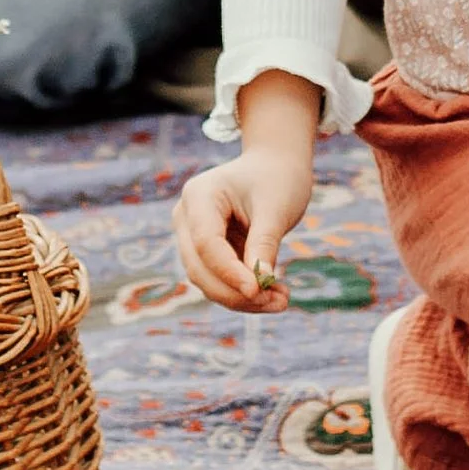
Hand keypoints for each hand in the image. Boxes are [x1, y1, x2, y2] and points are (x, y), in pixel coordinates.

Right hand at [172, 73, 320, 312]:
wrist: (276, 166)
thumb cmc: (277, 179)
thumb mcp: (276, 207)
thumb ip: (264, 244)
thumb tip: (259, 286)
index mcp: (198, 196)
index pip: (206, 243)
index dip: (229, 272)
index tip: (259, 290)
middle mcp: (186, 217)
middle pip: (200, 268)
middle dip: (235, 292)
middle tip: (277, 302)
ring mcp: (192, 236)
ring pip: (207, 281)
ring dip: (242, 298)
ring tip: (282, 300)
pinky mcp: (206, 253)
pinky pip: (219, 280)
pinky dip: (245, 292)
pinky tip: (276, 295)